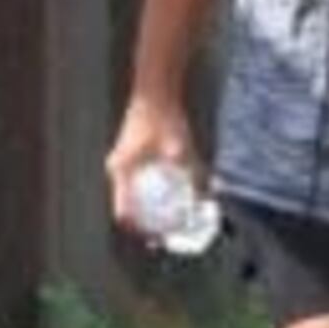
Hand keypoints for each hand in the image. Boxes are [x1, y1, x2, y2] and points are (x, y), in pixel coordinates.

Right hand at [105, 94, 199, 229]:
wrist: (154, 88)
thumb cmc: (162, 116)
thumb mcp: (179, 146)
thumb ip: (192, 170)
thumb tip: (209, 192)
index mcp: (122, 171)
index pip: (123, 211)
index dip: (138, 229)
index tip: (156, 239)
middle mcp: (118, 169)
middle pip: (127, 205)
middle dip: (145, 222)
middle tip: (164, 235)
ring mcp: (123, 161)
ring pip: (132, 193)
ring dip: (148, 207)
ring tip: (167, 221)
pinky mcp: (131, 154)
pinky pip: (138, 181)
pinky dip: (151, 191)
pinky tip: (170, 194)